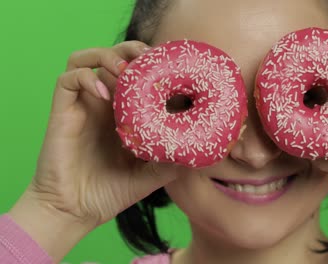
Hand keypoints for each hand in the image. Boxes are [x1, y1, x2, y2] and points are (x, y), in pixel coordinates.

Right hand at [16, 41, 176, 228]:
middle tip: (151, 59)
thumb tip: (201, 150)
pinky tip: (105, 93)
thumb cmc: (111, 192)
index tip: (174, 67)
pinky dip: (85, 78)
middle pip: (113, 56)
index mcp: (124, 112)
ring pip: (86, 59)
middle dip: (133, 50)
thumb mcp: (152, 175)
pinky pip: (67, 79)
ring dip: (107, 55)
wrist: (75, 212)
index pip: (138, 75)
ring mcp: (83, 105)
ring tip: (126, 69)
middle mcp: (103, 103)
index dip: (153, 65)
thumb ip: (173, 160)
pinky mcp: (63, 111)